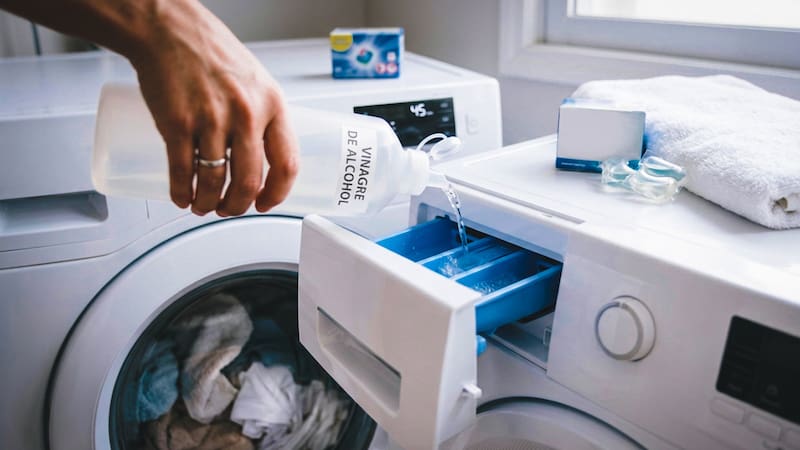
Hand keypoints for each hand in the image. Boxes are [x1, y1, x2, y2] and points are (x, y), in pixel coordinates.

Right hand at [130, 0, 297, 215]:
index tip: (266, 204)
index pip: (287, 164)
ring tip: (202, 205)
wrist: (170, 29)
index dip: (277, 194)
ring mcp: (211, 120)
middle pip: (249, 181)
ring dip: (207, 203)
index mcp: (272, 105)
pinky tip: (181, 197)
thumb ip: (262, 117)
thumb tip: (263, 159)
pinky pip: (182, 171)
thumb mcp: (256, 82)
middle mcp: (246, 114)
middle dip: (237, 206)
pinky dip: (181, 192)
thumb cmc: (212, 54)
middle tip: (228, 209)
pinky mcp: (177, 123)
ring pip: (214, 181)